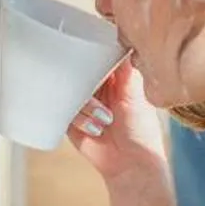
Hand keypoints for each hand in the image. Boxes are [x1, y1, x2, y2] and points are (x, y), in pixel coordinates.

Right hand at [66, 60, 169, 187]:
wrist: (131, 164)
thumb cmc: (140, 130)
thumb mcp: (135, 94)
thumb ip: (126, 70)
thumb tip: (124, 42)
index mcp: (114, 78)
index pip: (97, 56)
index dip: (92, 52)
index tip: (89, 48)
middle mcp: (96, 88)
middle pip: (79, 71)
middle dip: (84, 78)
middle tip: (96, 89)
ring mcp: (82, 104)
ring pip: (70, 90)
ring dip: (87, 106)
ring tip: (105, 120)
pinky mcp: (70, 120)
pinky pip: (64, 110)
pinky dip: (80, 119)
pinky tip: (95, 129)